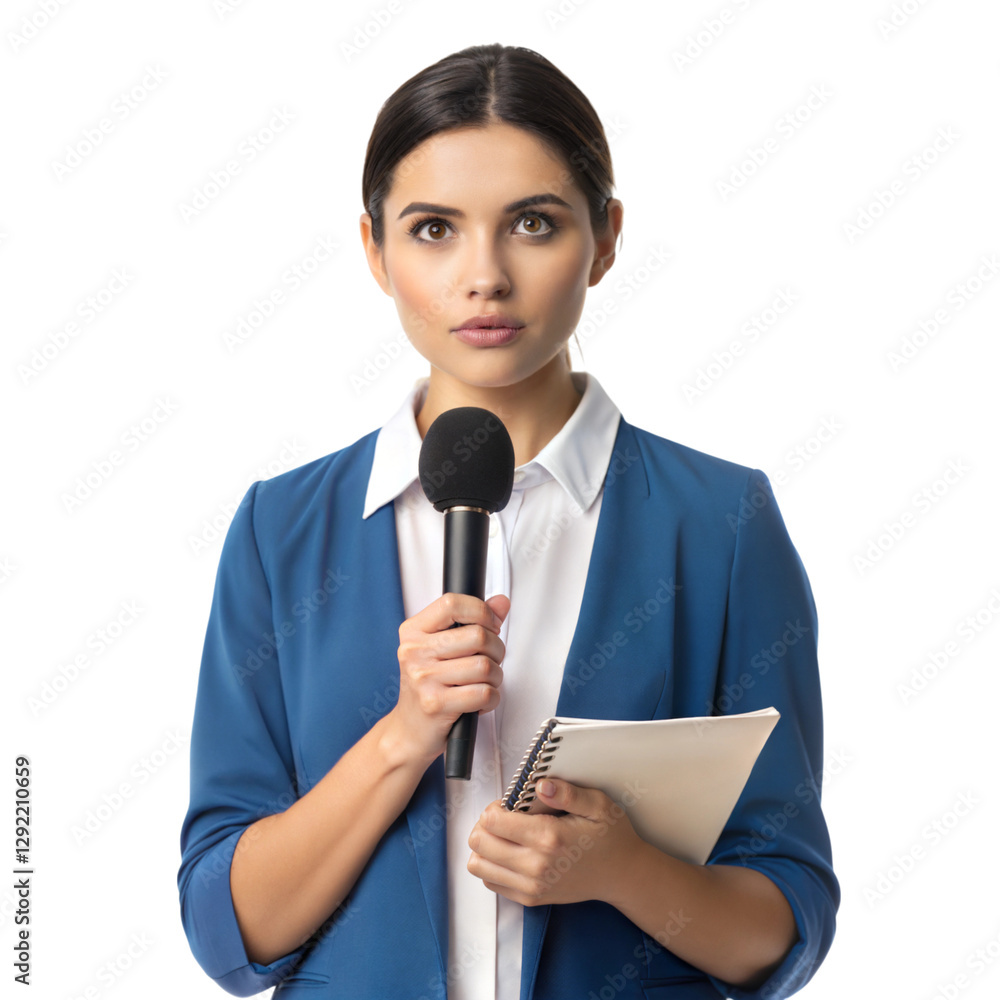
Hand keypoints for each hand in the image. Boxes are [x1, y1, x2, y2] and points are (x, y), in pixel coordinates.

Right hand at [387, 592, 510, 765]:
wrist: (408, 731)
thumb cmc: (428, 687)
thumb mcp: (442, 649)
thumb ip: (472, 622)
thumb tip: (501, 602)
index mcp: (413, 631)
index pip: (452, 603)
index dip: (481, 611)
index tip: (490, 625)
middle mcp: (414, 652)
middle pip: (477, 636)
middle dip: (496, 650)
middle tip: (490, 660)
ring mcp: (423, 678)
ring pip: (485, 666)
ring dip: (496, 677)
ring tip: (484, 683)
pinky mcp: (435, 705)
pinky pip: (484, 693)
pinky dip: (491, 698)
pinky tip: (480, 701)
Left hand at [467, 778, 643, 906]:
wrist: (622, 875)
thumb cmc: (610, 836)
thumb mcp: (598, 804)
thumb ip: (568, 792)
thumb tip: (540, 785)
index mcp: (548, 837)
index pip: (492, 821)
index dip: (495, 807)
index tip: (511, 805)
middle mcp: (535, 865)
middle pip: (479, 842)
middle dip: (485, 824)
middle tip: (505, 818)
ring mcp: (531, 886)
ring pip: (478, 865)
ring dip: (485, 846)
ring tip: (505, 836)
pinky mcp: (530, 898)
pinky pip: (491, 882)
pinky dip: (492, 866)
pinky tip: (511, 853)